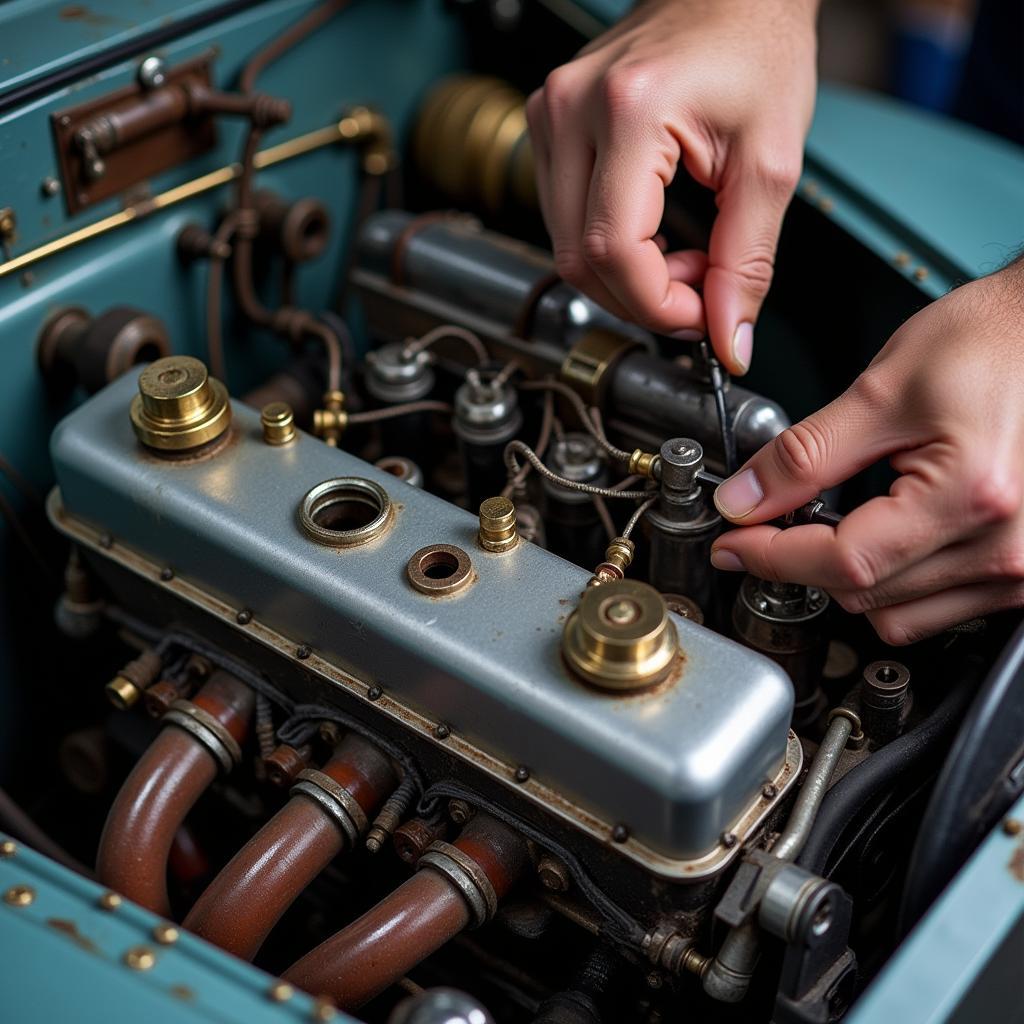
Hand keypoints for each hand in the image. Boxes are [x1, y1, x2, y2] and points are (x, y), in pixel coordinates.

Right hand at [526, 0, 817, 372]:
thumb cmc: (756, 47)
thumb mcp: (770, 163)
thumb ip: (748, 261)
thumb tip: (729, 338)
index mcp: (630, 111)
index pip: (614, 249)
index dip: (655, 304)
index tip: (700, 319)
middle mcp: (572, 109)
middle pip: (579, 259)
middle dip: (641, 299)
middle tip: (698, 292)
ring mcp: (549, 114)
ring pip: (564, 247)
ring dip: (624, 277)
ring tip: (681, 257)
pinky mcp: (547, 125)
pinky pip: (562, 218)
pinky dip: (607, 248)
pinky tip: (651, 235)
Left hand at [709, 263, 1023, 643]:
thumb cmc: (992, 345)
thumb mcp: (883, 388)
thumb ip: (806, 454)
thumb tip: (745, 498)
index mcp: (971, 496)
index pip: (843, 563)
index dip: (771, 557)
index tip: (731, 545)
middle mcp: (1007, 548)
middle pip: (865, 597)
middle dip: (801, 565)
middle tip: (769, 526)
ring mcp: (1023, 569)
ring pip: (898, 617)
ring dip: (848, 581)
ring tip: (835, 526)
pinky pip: (939, 610)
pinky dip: (894, 585)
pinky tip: (880, 541)